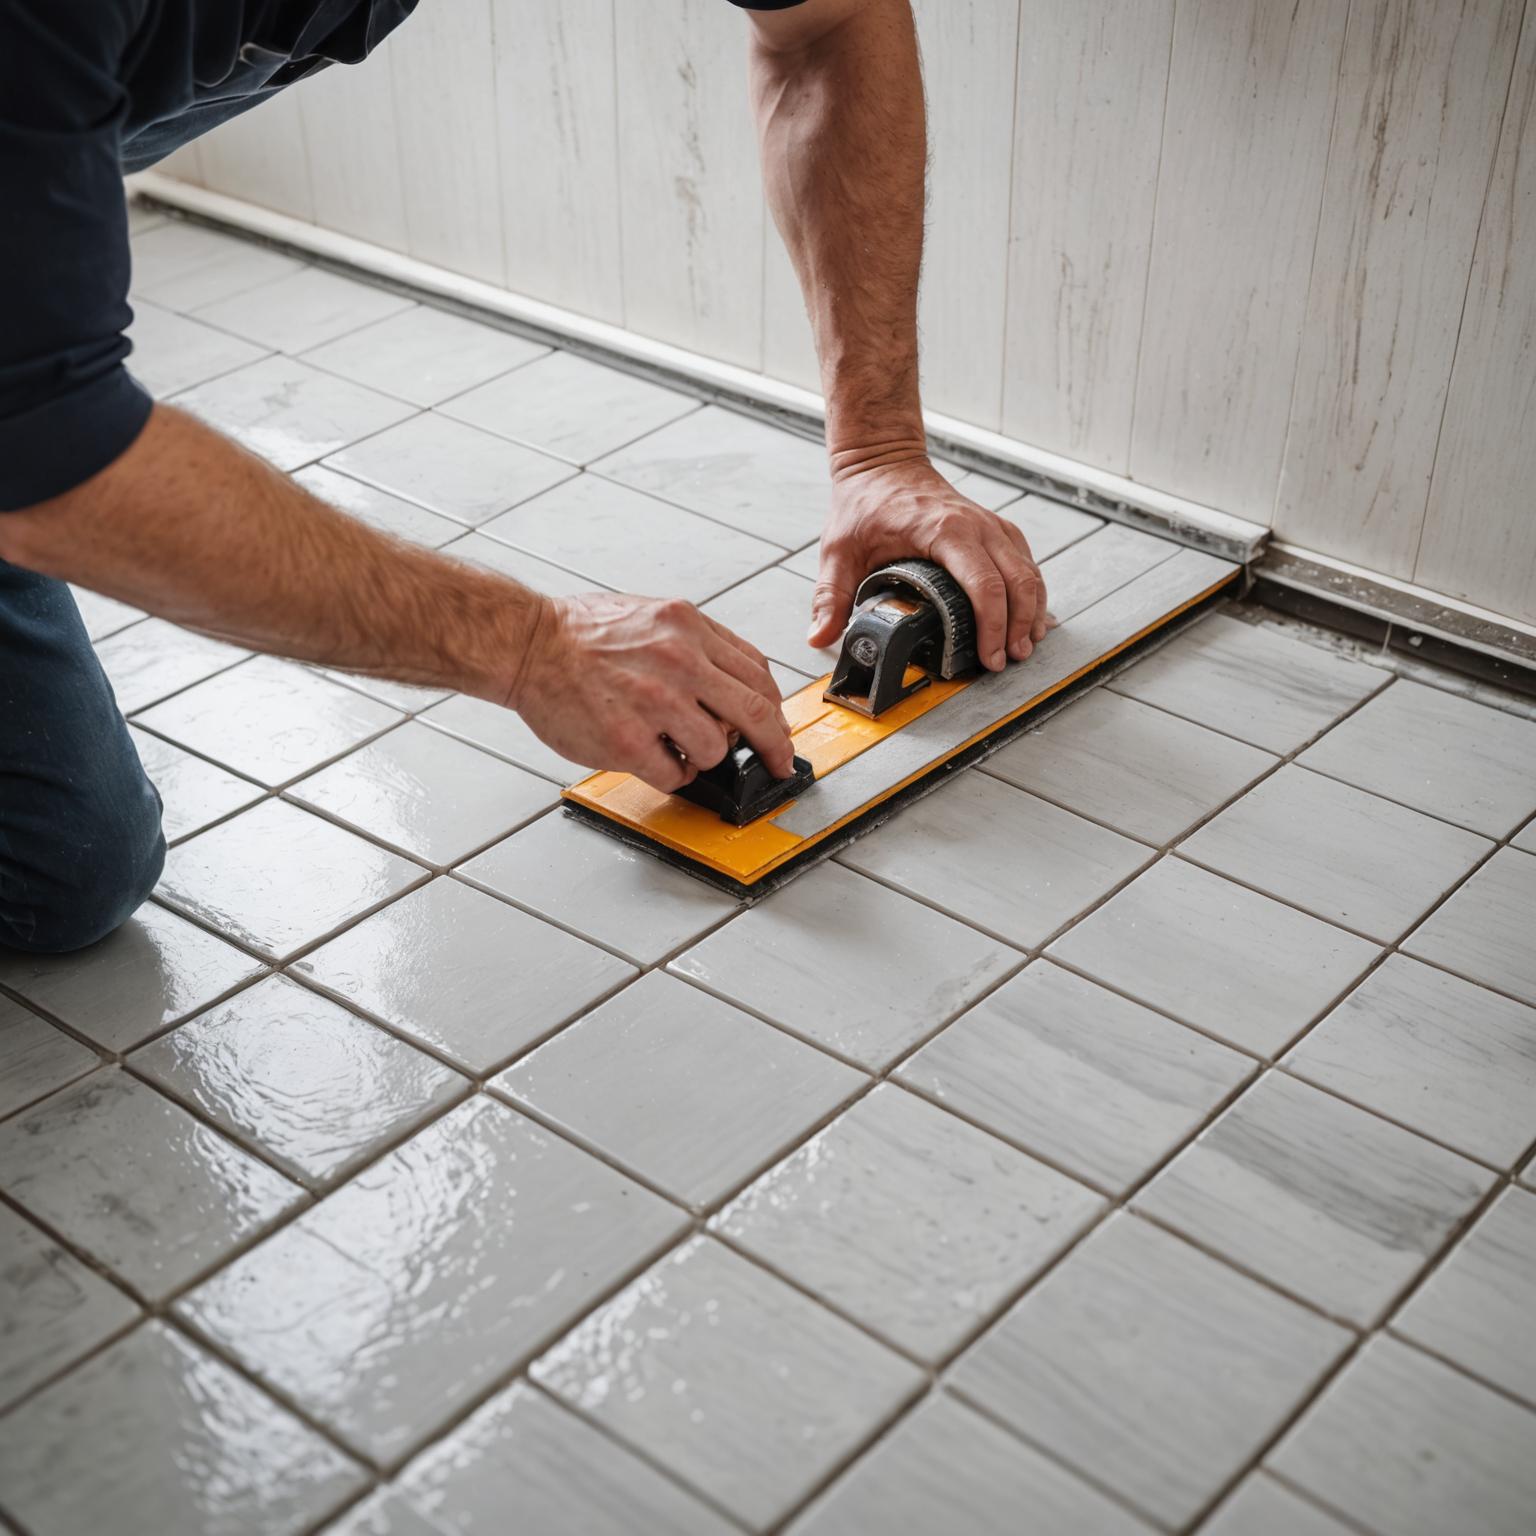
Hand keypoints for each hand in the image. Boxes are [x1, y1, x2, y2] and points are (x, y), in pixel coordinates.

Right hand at [512, 591, 794, 792]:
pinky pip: (675, 774)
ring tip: (678, 747)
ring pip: (716, 749)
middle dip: (774, 745)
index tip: (778, 728)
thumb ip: (696, 645)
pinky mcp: (627, 740)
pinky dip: (672, 774)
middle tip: (778, 763)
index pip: (756, 673)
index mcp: (687, 626)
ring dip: (705, 757)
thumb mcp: (652, 615)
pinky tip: (654, 759)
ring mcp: (654, 701)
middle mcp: (678, 660)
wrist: (527, 643)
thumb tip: (735, 686)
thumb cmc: (580, 633)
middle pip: (754, 713)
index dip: (775, 709)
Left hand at [807, 459, 1053, 669]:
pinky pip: (1025, 562)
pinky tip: (1031, 619)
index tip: (990, 656)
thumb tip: (819, 638)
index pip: (983, 583)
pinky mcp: (995, 528)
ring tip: (1023, 647)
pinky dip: (1032, 592)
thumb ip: (830, 597)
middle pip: (1016, 581)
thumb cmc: (863, 504)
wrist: (882, 461)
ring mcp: (989, 524)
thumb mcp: (838, 550)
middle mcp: (975, 525)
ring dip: (1031, 612)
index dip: (992, 625)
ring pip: (1027, 572)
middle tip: (1009, 661)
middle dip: (1017, 626)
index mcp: (942, 531)